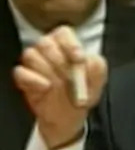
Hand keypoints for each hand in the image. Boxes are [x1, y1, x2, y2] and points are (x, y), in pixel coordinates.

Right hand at [13, 25, 106, 149]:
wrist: (71, 116)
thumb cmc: (83, 92)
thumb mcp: (98, 80)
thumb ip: (97, 67)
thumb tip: (88, 60)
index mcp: (67, 45)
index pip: (64, 33)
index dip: (71, 44)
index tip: (79, 59)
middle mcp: (48, 50)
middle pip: (46, 43)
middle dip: (60, 61)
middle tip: (70, 77)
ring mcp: (34, 63)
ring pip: (32, 55)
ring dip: (48, 71)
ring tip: (60, 85)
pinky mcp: (24, 77)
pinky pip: (21, 72)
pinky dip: (33, 79)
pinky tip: (46, 87)